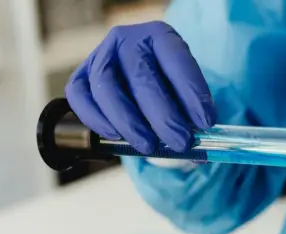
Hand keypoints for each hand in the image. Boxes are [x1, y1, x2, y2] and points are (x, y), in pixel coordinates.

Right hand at [65, 21, 215, 154]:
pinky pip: (80, 97)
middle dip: (164, 117)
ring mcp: (100, 56)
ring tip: (149, 147)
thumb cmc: (166, 85)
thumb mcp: (183, 88)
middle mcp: (127, 40)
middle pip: (142, 78)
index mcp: (160, 36)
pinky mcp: (80, 76)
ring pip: (107, 88)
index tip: (205, 122)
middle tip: (181, 142)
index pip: (176, 60)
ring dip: (129, 123)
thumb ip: (190, 112)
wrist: (137, 77)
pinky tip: (116, 137)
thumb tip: (201, 145)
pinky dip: (97, 120)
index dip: (191, 92)